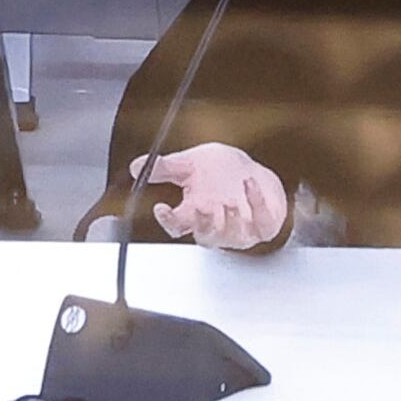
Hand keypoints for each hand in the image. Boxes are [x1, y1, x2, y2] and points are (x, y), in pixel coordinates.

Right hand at [135, 143, 288, 251]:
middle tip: (201, 208)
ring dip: (231, 220)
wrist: (251, 173)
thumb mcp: (190, 164)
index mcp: (194, 215)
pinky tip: (250, 184)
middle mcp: (216, 227)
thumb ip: (165, 167)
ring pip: (233, 236)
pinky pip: (262, 222)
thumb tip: (137, 166)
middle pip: (205, 236)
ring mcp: (241, 231)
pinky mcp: (264, 226)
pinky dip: (256, 203)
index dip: (167, 220)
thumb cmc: (219, 172)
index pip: (175, 226)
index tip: (162, 208)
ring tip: (229, 200)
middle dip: (203, 224)